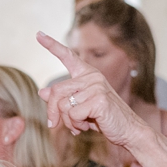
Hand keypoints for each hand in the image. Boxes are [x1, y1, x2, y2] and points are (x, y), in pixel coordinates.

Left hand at [36, 31, 145, 145]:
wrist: (127, 131)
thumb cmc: (102, 118)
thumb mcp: (78, 107)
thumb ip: (61, 99)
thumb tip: (42, 92)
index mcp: (87, 75)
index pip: (68, 56)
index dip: (52, 46)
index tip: (38, 35)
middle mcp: (92, 77)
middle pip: (55, 92)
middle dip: (52, 112)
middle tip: (55, 125)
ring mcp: (97, 87)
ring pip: (62, 105)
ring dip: (67, 121)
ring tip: (80, 125)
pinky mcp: (99, 100)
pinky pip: (72, 114)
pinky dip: (76, 124)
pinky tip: (87, 126)